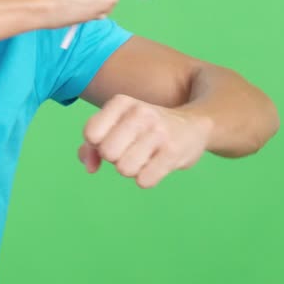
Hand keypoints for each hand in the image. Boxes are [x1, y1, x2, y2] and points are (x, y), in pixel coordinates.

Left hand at [77, 94, 211, 187]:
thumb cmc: (145, 128)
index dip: (97, 145)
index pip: (91, 133)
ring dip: (131, 170)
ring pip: (124, 169)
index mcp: (122, 102)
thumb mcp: (117, 125)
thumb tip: (90, 167)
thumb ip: (92, 144)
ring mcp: (158, 132)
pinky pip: (144, 180)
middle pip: (107, 152)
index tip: (112, 141)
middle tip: (130, 150)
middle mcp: (140, 112)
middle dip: (115, 158)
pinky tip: (156, 166)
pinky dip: (146, 179)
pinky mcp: (174, 152)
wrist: (193, 124)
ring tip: (144, 157)